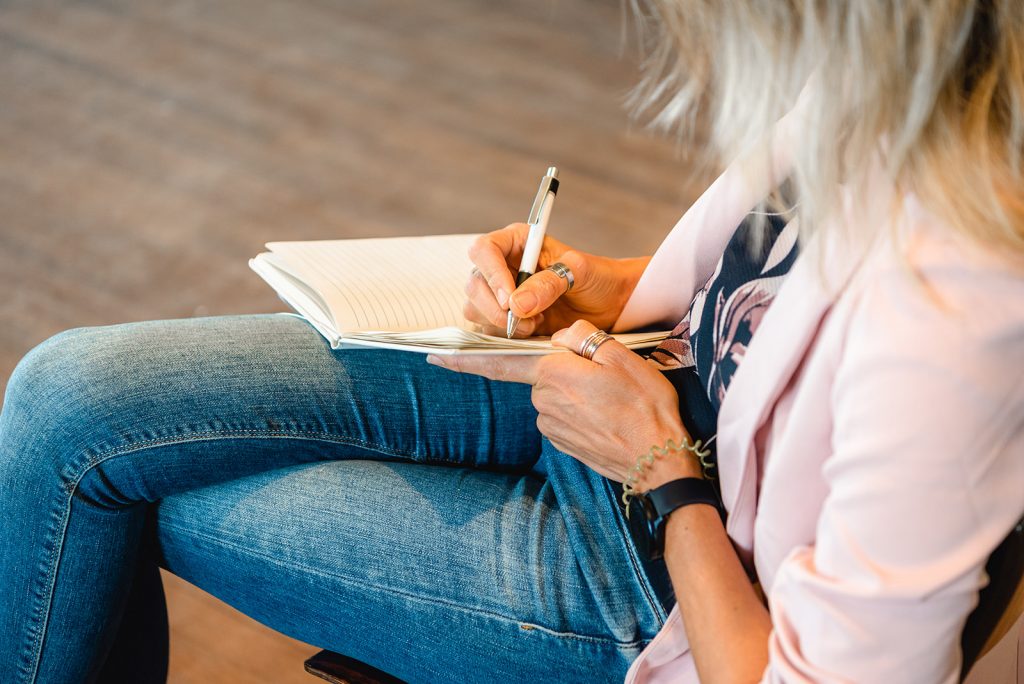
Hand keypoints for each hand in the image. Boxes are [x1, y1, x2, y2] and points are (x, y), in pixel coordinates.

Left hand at [427, 320, 698, 485]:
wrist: (657, 463)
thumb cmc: (645, 407)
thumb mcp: (620, 356)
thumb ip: (581, 337)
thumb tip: (559, 338)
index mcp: (553, 373)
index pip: (499, 361)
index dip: (465, 356)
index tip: (435, 353)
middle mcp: (543, 402)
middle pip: (539, 372)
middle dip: (562, 369)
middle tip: (603, 376)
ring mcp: (551, 427)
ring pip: (552, 394)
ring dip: (574, 392)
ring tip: (611, 400)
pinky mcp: (562, 443)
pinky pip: (563, 415)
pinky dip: (580, 411)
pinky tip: (606, 416)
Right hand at [463, 223, 649, 337]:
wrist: (611, 303)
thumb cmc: (597, 277)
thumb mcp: (579, 272)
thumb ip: (548, 284)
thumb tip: (516, 304)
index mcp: (515, 243)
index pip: (483, 251)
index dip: (491, 275)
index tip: (510, 299)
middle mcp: (502, 267)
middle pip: (474, 285)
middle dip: (495, 308)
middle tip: (525, 320)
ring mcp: (500, 295)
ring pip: (475, 310)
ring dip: (501, 324)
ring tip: (536, 324)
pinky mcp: (505, 320)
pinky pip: (488, 331)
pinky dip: (506, 337)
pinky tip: (533, 332)